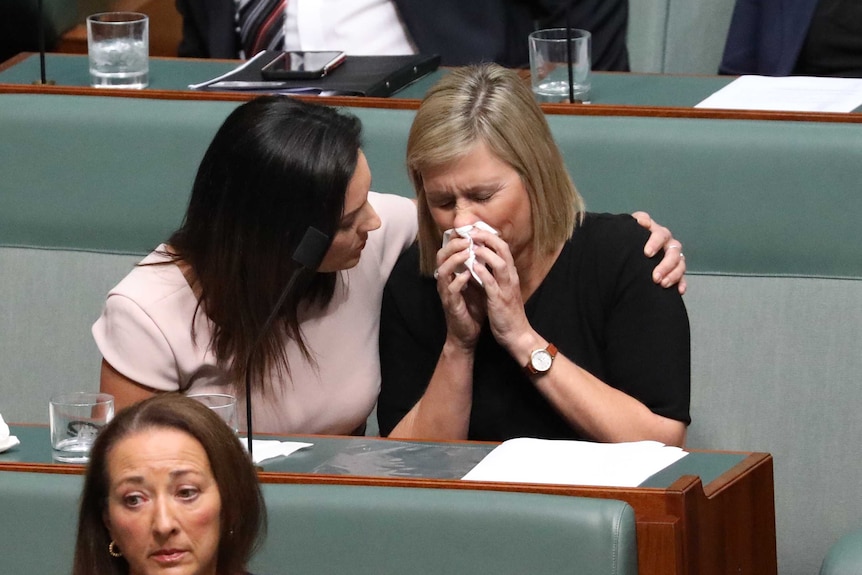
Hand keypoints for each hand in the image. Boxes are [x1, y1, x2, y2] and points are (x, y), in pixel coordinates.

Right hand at [435, 237, 485, 348]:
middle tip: (467, 238)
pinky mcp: (450, 304)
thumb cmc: (473, 308)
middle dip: (453, 245)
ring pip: (442, 270)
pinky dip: (458, 281)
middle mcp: (446, 280)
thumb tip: (489, 249)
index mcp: (452, 274)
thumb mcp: (478, 283)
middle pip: (441, 255)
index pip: (449, 250)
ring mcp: (446, 292)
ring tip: (467, 253)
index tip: (470, 229)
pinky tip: (467, 275)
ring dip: (455, 260)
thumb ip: (479, 267)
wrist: (469, 333)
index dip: (456, 238)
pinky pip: (450, 290)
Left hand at [467, 230, 534, 354]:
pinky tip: (472, 266)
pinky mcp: (499, 300)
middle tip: (473, 231)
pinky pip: (491, 283)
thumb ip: (495, 275)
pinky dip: (483, 273)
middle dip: (488, 238)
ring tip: (473, 245)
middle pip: (503, 250)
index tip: (477, 229)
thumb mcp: (503, 289)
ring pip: (500, 264)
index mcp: (510, 275)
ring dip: (486, 253)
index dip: (490, 237)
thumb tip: (483, 261)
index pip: (503, 248)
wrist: (517, 334)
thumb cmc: (508, 312)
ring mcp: (506, 288)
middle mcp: (510, 278)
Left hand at [632, 211, 686, 294]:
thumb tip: (642, 221)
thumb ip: (637, 221)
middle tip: (655, 276)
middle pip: (673, 252)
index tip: (647, 253)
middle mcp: (668, 244)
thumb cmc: (632, 239)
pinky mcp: (676, 269)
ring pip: (680, 264)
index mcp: (658, 233)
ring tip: (662, 284)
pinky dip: (682, 283)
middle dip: (665, 265)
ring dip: (673, 275)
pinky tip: (679, 290)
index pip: (660, 234)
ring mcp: (674, 256)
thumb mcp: (631, 228)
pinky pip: (683, 276)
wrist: (632, 252)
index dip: (655, 242)